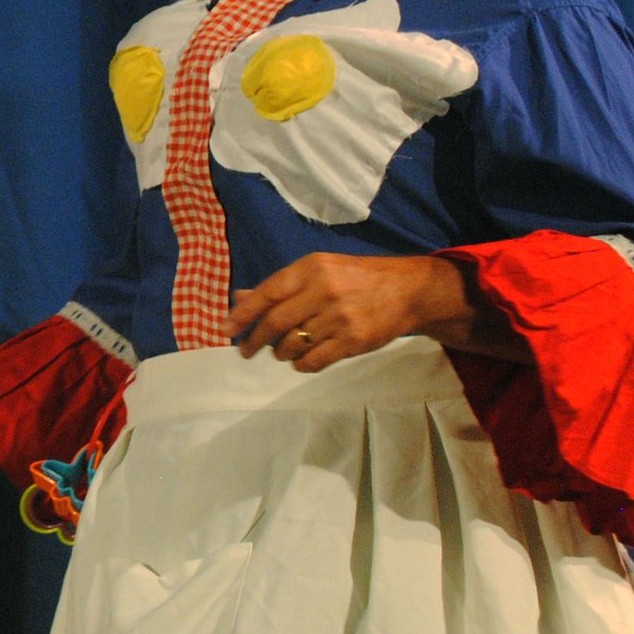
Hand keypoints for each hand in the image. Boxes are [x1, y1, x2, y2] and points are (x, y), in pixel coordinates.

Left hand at [229, 252, 469, 370]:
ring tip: (283, 351)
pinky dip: (301, 364)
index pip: (267, 293)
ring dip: (281, 352)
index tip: (226, 330)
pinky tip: (302, 360)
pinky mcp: (354, 341)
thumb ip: (280, 286)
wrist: (407, 290)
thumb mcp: (318, 270)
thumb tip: (239, 298)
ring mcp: (340, 317)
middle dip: (254, 341)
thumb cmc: (355, 278)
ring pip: (293, 345)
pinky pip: (314, 360)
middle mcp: (324, 291)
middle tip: (246, 351)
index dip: (243, 314)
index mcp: (311, 269)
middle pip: (276, 323)